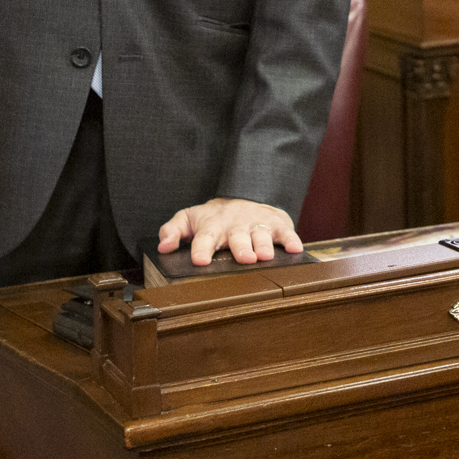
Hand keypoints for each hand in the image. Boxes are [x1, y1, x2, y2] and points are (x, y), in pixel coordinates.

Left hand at [157, 198, 300, 266]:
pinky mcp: (276, 224)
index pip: (204, 238)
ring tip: (266, 256)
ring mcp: (256, 224)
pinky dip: (291, 239)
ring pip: (260, 235)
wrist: (243, 197)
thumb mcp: (189, 219)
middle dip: (241, 247)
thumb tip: (163, 247)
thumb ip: (172, 231)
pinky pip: (285, 232)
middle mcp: (235, 226)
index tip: (199, 261)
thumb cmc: (213, 218)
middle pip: (237, 237)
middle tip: (245, 259)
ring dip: (263, 244)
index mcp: (212, 227)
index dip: (202, 249)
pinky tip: (295, 249)